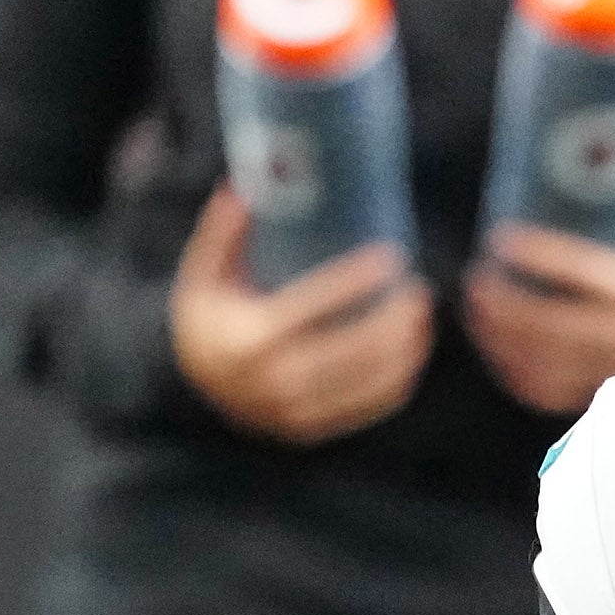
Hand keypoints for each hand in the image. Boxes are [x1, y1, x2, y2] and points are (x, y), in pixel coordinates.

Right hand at [172, 193, 433, 442]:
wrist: (192, 386)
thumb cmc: (206, 318)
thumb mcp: (203, 274)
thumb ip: (224, 233)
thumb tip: (244, 186)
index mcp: (251, 339)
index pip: (314, 307)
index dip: (355, 281)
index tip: (390, 257)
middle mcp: (276, 380)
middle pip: (354, 351)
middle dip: (395, 321)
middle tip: (418, 290)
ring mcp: (295, 410)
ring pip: (368, 382)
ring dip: (406, 350)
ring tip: (422, 316)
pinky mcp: (311, 428)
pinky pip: (367, 407)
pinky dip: (398, 380)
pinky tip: (412, 351)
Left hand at [459, 176, 614, 418]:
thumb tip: (600, 147)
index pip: (584, 273)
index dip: (540, 254)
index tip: (500, 238)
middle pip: (557, 329)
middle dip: (511, 308)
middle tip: (477, 283)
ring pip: (550, 367)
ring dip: (506, 342)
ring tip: (478, 313)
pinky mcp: (609, 396)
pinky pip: (555, 394)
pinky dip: (521, 376)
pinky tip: (499, 350)